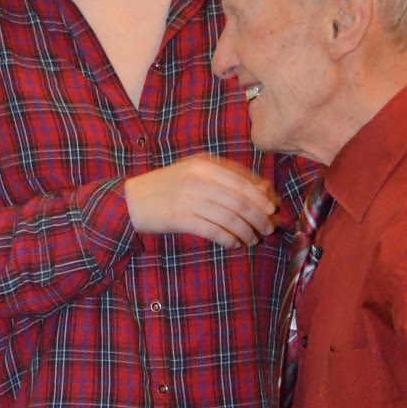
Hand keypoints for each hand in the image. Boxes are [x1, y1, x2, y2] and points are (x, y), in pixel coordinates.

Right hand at [124, 157, 278, 249]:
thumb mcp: (195, 173)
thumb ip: (224, 177)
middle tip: (269, 228)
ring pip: (230, 218)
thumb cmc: (169, 187)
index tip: (273, 208)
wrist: (133, 200)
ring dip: (247, 231)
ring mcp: (189, 199)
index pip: (242, 180)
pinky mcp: (180, 218)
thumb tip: (261, 190)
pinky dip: (229, 239)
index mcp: (204, 163)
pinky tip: (235, 244)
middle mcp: (198, 179)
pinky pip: (214, 231)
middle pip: (240, 200)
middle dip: (259, 217)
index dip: (261, 196)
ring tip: (253, 239)